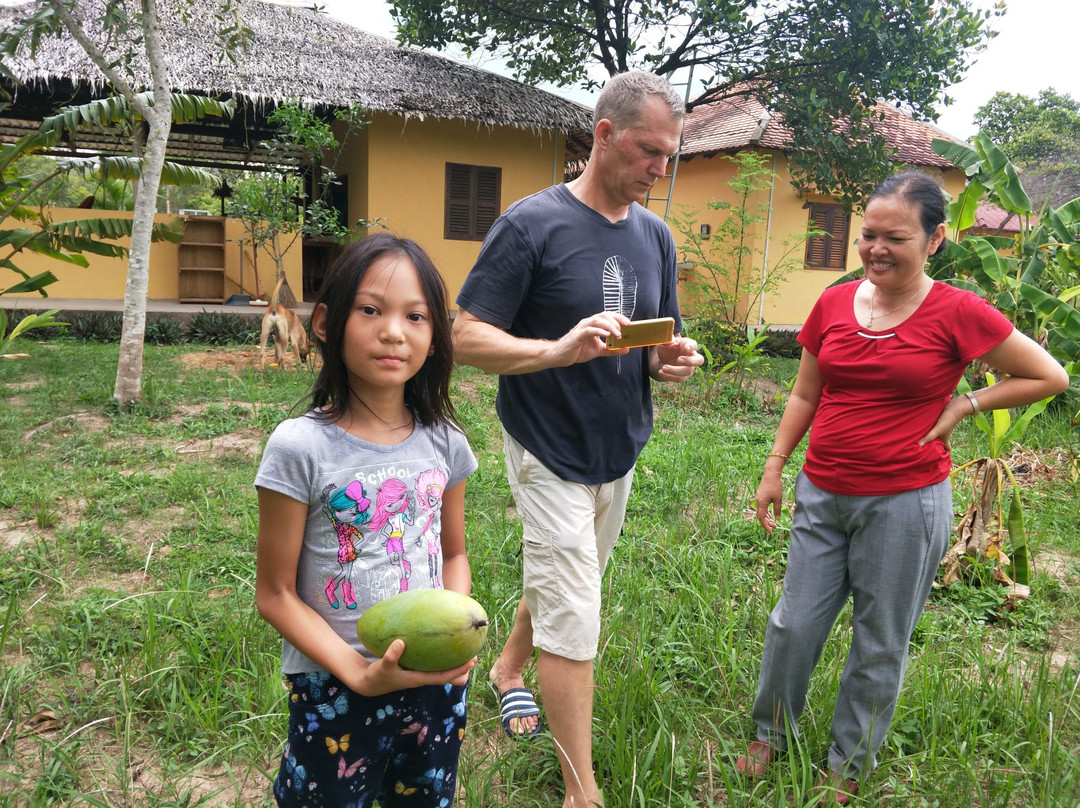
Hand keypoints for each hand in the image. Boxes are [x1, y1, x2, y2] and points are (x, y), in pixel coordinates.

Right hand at [352, 639, 475, 696]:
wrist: (370, 684)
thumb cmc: (377, 676)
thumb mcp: (383, 666)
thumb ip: (391, 656)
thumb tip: (401, 642)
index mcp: (418, 679)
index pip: (443, 677)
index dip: (458, 670)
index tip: (471, 661)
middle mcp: (422, 678)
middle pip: (447, 676)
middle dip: (461, 668)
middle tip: (475, 655)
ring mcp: (419, 674)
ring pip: (441, 671)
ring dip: (453, 664)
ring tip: (465, 652)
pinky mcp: (415, 669)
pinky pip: (432, 665)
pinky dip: (440, 659)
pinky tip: (443, 648)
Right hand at [550, 311, 629, 365]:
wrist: (561, 356)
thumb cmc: (578, 350)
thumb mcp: (598, 350)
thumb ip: (612, 349)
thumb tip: (626, 349)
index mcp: (593, 324)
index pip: (608, 316)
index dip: (619, 317)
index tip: (629, 323)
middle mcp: (588, 323)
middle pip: (604, 315)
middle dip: (616, 320)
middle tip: (625, 328)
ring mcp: (582, 328)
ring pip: (598, 320)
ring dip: (610, 326)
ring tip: (617, 334)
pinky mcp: (577, 336)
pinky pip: (590, 330)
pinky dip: (599, 331)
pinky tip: (606, 335)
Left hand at [651, 337, 703, 381]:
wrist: (662, 359)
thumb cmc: (667, 348)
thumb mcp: (664, 343)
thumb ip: (667, 342)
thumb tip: (671, 343)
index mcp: (688, 345)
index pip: (693, 345)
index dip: (691, 347)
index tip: (686, 348)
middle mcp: (692, 356)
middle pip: (699, 360)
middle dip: (690, 361)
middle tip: (679, 359)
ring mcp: (689, 367)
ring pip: (687, 371)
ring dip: (674, 370)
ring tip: (663, 367)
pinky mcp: (684, 376)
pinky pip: (679, 378)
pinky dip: (669, 376)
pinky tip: (661, 372)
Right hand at [755, 472, 783, 531]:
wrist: (771, 474)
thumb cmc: (775, 486)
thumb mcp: (778, 499)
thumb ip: (777, 510)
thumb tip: (777, 519)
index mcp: (761, 503)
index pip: (761, 518)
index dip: (765, 525)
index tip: (770, 531)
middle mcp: (758, 501)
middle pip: (760, 515)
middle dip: (767, 522)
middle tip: (775, 527)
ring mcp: (758, 498)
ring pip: (761, 511)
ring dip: (767, 517)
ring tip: (774, 522)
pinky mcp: (760, 496)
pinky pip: (762, 507)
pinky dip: (766, 512)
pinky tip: (770, 514)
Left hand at [918, 396, 969, 451]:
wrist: (955, 406)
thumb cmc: (948, 420)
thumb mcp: (938, 429)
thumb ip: (930, 437)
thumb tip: (919, 445)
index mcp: (945, 438)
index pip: (946, 448)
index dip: (943, 453)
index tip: (938, 458)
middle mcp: (943, 433)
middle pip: (939, 441)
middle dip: (933, 445)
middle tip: (924, 449)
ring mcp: (941, 427)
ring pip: (935, 433)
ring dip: (929, 436)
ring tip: (919, 439)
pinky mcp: (938, 421)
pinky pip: (932, 426)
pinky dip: (928, 428)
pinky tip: (920, 427)